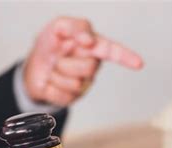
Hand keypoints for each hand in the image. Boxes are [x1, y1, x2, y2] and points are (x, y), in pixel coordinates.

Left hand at [24, 16, 143, 106]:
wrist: (32, 66)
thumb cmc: (49, 45)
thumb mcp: (57, 27)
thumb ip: (75, 26)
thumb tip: (90, 40)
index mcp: (93, 46)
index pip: (112, 51)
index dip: (126, 57)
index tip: (138, 63)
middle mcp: (92, 65)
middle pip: (89, 68)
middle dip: (68, 62)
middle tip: (57, 58)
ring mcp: (83, 84)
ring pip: (75, 84)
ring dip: (57, 75)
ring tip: (54, 70)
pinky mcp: (72, 98)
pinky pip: (62, 96)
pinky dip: (50, 88)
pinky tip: (50, 83)